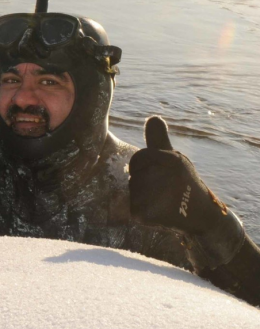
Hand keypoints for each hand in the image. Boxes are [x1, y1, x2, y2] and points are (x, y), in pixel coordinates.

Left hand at [128, 116, 243, 268]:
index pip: (139, 158)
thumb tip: (153, 117)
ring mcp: (155, 197)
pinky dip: (141, 210)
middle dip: (144, 179)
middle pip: (135, 174)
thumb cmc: (184, 182)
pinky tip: (158, 212)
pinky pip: (132, 206)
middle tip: (164, 189)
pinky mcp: (145, 214)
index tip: (159, 173)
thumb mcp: (175, 158)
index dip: (145, 165)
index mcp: (172, 160)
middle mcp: (165, 177)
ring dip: (142, 194)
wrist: (201, 216)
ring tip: (163, 200)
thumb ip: (159, 140)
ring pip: (133, 189)